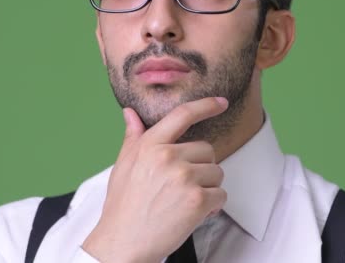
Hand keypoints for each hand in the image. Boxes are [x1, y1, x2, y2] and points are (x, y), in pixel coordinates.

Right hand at [82, 97, 228, 262]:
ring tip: (184, 201)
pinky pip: (221, 195)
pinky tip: (192, 214)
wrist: (122, 243)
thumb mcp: (123, 166)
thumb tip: (131, 113)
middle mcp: (168, 157)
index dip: (205, 105)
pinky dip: (212, 207)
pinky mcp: (197, 200)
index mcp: (150, 145)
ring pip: (217, 173)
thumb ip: (133, 138)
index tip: (221, 102)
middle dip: (201, 168)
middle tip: (182, 187)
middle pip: (208, 149)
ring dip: (207, 188)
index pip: (183, 115)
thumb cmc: (123, 206)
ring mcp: (184, 178)